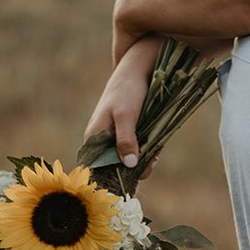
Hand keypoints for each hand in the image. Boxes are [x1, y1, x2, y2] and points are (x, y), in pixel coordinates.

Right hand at [84, 37, 160, 168]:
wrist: (138, 70)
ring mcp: (115, 138)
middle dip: (132, 170)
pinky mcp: (128, 135)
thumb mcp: (126, 115)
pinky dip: (145, 153)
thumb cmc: (127, 91)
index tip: (131, 179)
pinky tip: (155, 151)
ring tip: (154, 156)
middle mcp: (102, 141)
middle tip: (150, 163)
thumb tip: (129, 165)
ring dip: (141, 162)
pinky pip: (135, 151)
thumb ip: (126, 140)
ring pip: (127, 160)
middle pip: (114, 167)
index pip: (97, 168)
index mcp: (94, 138)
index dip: (112, 177)